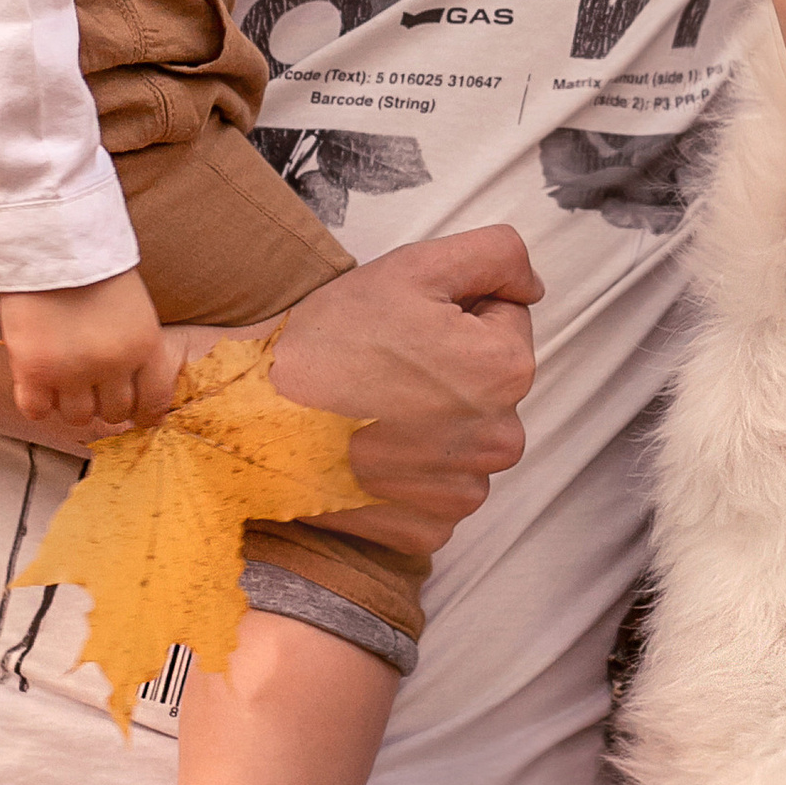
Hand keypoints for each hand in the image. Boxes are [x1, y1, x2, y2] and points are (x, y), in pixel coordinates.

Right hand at [0, 273, 185, 434]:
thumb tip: (137, 390)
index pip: (155, 401)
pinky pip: (36, 411)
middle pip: (114, 413)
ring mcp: (70, 371)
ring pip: (77, 418)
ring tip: (61, 382)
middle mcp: (111, 365)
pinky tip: (36, 386)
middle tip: (90, 387)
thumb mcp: (134, 307)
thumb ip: (135, 347)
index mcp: (144, 345)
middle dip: (104, 403)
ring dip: (70, 404)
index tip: (135, 412)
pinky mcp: (32, 371)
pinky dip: (37, 403)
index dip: (144, 412)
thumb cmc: (93, 267)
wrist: (49, 239)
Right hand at [267, 226, 539, 555]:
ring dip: (434, 421)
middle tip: (385, 366)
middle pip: (491, 384)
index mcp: (507, 370)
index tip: (407, 325)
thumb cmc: (330, 340)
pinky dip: (409, 471)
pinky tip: (368, 450)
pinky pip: (437, 487)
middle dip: (452, 368)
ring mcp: (464, 492)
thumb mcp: (416, 266)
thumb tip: (531, 288)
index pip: (507, 320)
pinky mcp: (430, 529)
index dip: (456, 312)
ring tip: (372, 408)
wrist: (254, 417)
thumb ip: (498, 256)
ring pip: (466, 436)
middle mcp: (501, 440)